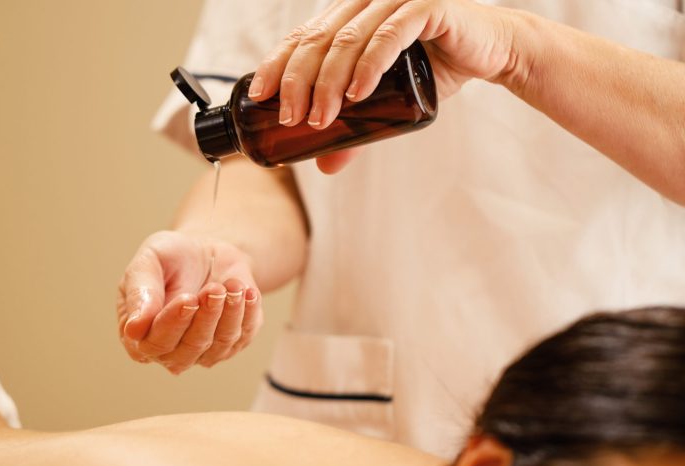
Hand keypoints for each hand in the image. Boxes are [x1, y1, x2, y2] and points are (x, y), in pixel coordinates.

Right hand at [117, 231, 261, 373]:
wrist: (206, 252)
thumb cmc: (171, 257)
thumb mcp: (149, 260)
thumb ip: (139, 292)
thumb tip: (134, 329)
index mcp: (138, 335)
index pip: (154, 344)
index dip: (172, 323)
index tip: (188, 298)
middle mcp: (168, 351)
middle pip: (189, 349)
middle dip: (205, 317)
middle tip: (214, 288)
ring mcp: (201, 352)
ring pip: (218, 345)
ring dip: (229, 313)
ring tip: (232, 284)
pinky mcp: (230, 344)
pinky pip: (242, 336)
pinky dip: (247, 313)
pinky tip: (246, 291)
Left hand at [249, 0, 517, 135]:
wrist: (491, 51)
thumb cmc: (434, 69)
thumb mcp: (387, 102)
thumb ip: (355, 126)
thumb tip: (324, 165)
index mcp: (350, 15)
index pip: (302, 36)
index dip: (277, 64)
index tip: (260, 97)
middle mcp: (366, 1)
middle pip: (317, 39)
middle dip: (298, 81)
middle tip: (290, 119)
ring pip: (348, 39)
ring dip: (328, 82)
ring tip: (320, 119)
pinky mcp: (426, 5)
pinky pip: (389, 35)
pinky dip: (369, 66)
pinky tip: (356, 95)